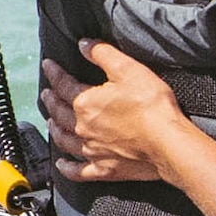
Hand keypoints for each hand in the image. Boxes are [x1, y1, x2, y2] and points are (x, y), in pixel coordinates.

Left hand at [43, 42, 188, 186]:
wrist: (168, 142)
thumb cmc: (151, 105)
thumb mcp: (128, 69)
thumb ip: (102, 54)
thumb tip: (83, 44)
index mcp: (86, 103)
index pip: (64, 84)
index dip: (54, 73)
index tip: (48, 66)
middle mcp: (83, 128)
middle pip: (60, 113)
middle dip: (51, 101)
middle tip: (47, 94)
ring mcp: (92, 151)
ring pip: (65, 140)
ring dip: (56, 129)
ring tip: (51, 122)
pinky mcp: (105, 169)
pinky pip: (78, 172)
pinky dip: (67, 168)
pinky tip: (61, 165)